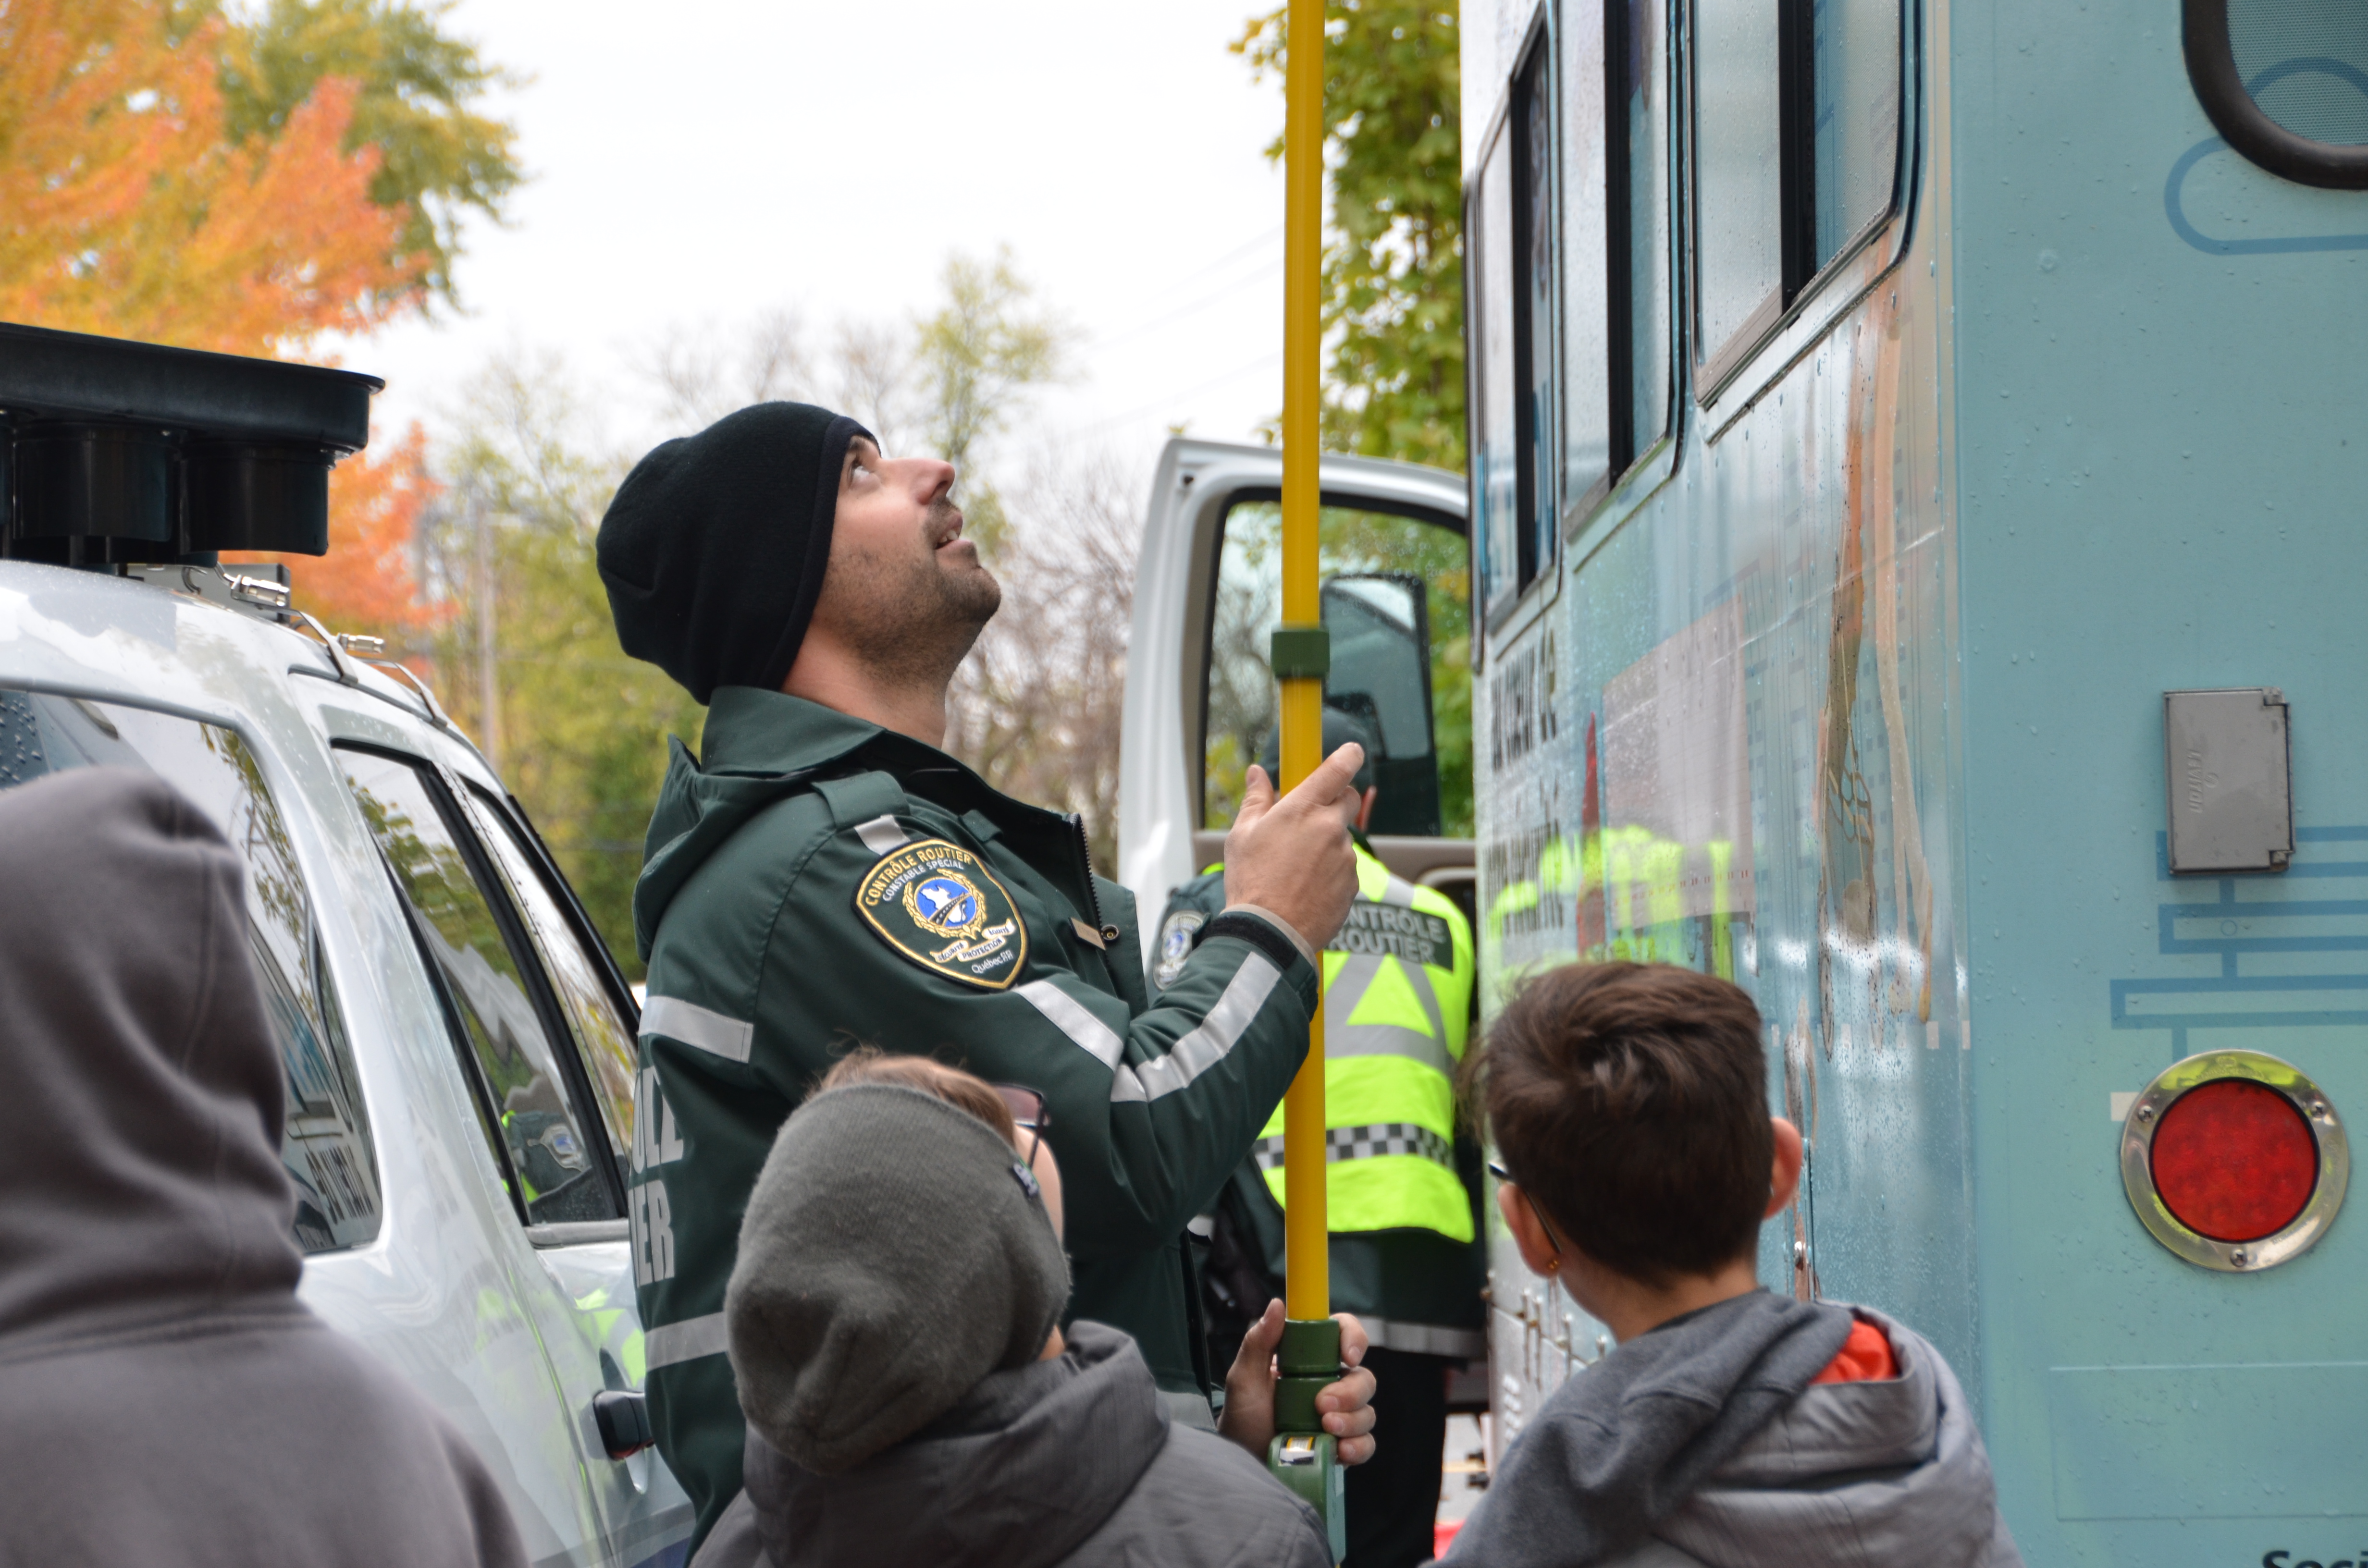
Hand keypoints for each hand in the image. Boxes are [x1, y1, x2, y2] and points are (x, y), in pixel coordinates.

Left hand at [1216, 1299, 1377, 1465]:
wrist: (1242, 1461)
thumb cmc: (1242, 1417)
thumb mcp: (1244, 1378)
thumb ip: (1258, 1342)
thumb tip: (1277, 1305)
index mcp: (1310, 1360)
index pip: (1344, 1335)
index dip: (1354, 1338)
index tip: (1348, 1355)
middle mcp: (1330, 1384)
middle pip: (1363, 1377)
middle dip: (1350, 1391)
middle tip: (1322, 1404)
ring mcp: (1339, 1416)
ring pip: (1367, 1411)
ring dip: (1352, 1420)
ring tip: (1326, 1428)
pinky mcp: (1342, 1445)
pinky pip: (1366, 1443)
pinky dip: (1358, 1447)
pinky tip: (1340, 1450)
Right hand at [1222, 743, 1364, 950]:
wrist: (1269, 933)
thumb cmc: (1251, 881)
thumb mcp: (1242, 835)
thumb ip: (1256, 800)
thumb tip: (1258, 773)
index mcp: (1303, 809)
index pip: (1338, 769)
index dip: (1349, 756)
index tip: (1353, 751)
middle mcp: (1330, 828)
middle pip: (1349, 799)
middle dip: (1336, 800)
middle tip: (1310, 817)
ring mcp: (1344, 856)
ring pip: (1342, 838)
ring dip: (1327, 843)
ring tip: (1296, 867)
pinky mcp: (1353, 883)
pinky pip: (1345, 868)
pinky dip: (1331, 871)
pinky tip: (1306, 887)